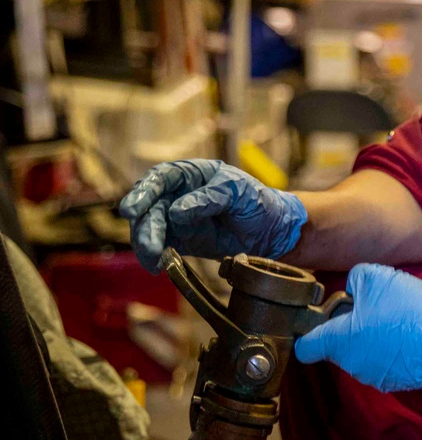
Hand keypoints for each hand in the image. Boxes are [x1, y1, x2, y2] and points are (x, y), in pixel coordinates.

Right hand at [119, 159, 307, 271]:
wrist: (271, 231)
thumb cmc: (256, 203)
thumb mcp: (238, 193)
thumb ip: (209, 198)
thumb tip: (176, 211)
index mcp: (191, 174)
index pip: (161, 178)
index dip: (145, 192)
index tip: (133, 209)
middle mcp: (179, 193)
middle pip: (150, 205)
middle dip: (145, 225)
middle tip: (147, 244)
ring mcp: (177, 217)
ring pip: (152, 227)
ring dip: (147, 242)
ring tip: (152, 258)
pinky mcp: (181, 240)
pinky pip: (162, 246)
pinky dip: (155, 256)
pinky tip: (156, 265)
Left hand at [294, 263, 421, 392]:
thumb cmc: (410, 311)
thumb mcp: (376, 277)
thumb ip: (354, 280)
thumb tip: (354, 290)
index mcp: (338, 343)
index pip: (305, 347)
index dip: (308, 330)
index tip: (320, 318)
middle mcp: (351, 365)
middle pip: (337, 345)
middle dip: (350, 326)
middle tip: (373, 307)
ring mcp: (374, 376)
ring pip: (362, 352)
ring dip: (372, 336)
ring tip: (397, 318)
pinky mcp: (396, 381)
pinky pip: (384, 361)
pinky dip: (392, 348)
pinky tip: (410, 332)